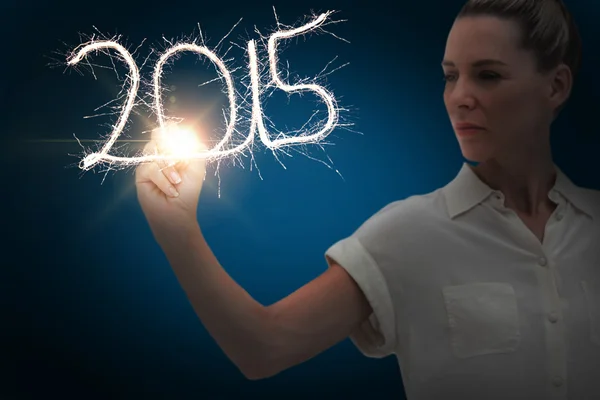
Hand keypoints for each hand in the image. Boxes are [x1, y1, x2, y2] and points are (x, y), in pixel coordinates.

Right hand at [135, 125, 206, 240]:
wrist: (178, 212)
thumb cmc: (188, 192)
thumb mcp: (197, 168)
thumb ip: (195, 150)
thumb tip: (190, 134)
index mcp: (175, 149)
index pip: (170, 129)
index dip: (174, 132)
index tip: (183, 144)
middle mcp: (161, 153)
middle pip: (158, 134)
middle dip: (170, 147)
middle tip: (180, 162)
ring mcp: (149, 162)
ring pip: (153, 150)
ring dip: (169, 167)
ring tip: (177, 181)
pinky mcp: (141, 173)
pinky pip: (150, 167)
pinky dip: (163, 180)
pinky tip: (170, 190)